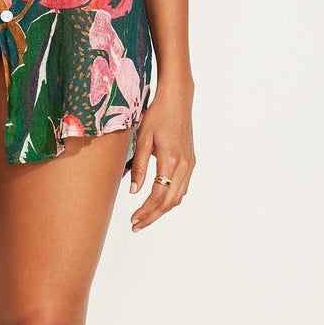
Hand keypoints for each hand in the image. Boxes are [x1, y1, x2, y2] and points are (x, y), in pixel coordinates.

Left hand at [128, 80, 195, 231]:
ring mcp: (190, 164)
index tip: (133, 219)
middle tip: (136, 225)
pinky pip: (182, 187)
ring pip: (178, 197)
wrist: (177, 99)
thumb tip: (133, 191)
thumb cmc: (157, 114)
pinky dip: (171, 198)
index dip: (145, 211)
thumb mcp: (143, 138)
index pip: (158, 196)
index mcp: (171, 161)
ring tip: (145, 216)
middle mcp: (184, 166)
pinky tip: (159, 199)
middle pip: (169, 202)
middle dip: (152, 216)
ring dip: (162, 209)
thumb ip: (138, 166)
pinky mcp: (191, 161)